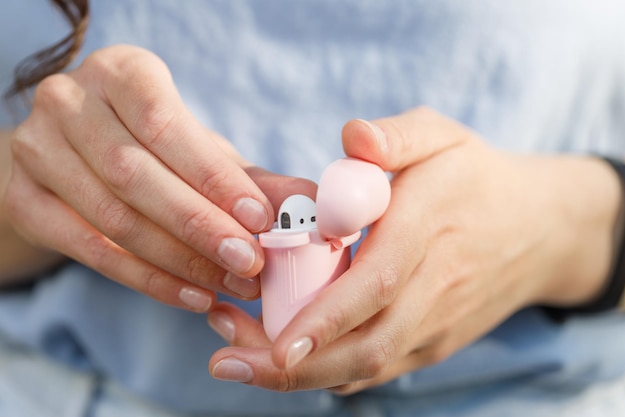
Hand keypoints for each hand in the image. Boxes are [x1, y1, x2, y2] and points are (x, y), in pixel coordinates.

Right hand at [3, 45, 315, 310]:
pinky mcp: (22, 198)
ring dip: (179, 260)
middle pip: (136, 174)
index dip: (213, 177)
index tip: (260, 220)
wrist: (79, 153)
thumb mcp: (199, 147)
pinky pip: (87, 250)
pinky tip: (191, 296)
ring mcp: (35, 149)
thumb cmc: (155, 146)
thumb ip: (250, 174)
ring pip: (112, 216)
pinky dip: (145, 279)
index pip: (166, 126)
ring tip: (229, 286)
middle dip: (200, 227)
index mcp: (120, 72)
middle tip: (250, 265)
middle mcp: (69, 101)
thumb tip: (308, 204)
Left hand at [207, 107, 620, 390]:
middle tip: (225, 361)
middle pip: (366, 342)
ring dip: (301, 374)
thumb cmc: (475, 177)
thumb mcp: (442, 136)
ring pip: (369, 365)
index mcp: (427, 231)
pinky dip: (329, 371)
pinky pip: (378, 367)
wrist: (537, 230)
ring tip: (238, 361)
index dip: (326, 317)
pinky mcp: (433, 342)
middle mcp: (434, 289)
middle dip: (293, 364)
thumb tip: (352, 137)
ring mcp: (436, 324)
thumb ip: (396, 135)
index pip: (377, 283)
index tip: (275, 343)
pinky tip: (284, 363)